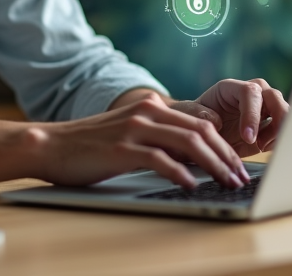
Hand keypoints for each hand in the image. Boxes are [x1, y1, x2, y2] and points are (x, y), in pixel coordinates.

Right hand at [30, 93, 251, 189]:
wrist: (50, 145)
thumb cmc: (90, 146)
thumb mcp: (129, 134)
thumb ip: (158, 138)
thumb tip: (193, 160)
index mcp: (151, 106)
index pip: (200, 124)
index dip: (224, 146)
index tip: (237, 166)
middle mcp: (147, 112)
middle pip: (200, 131)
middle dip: (226, 157)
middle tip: (240, 178)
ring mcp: (134, 129)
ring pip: (187, 143)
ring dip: (213, 165)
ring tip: (227, 183)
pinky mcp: (122, 149)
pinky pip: (159, 160)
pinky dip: (180, 172)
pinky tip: (191, 185)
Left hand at [170, 78, 288, 155]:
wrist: (201, 135)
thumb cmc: (193, 121)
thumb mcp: (188, 116)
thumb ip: (199, 114)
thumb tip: (215, 120)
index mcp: (231, 88)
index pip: (250, 92)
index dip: (252, 114)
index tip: (248, 138)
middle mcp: (251, 93)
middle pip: (275, 97)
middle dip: (275, 120)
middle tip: (261, 144)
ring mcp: (263, 108)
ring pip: (285, 112)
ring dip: (280, 131)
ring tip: (262, 146)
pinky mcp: (270, 125)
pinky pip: (285, 129)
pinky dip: (281, 140)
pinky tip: (266, 149)